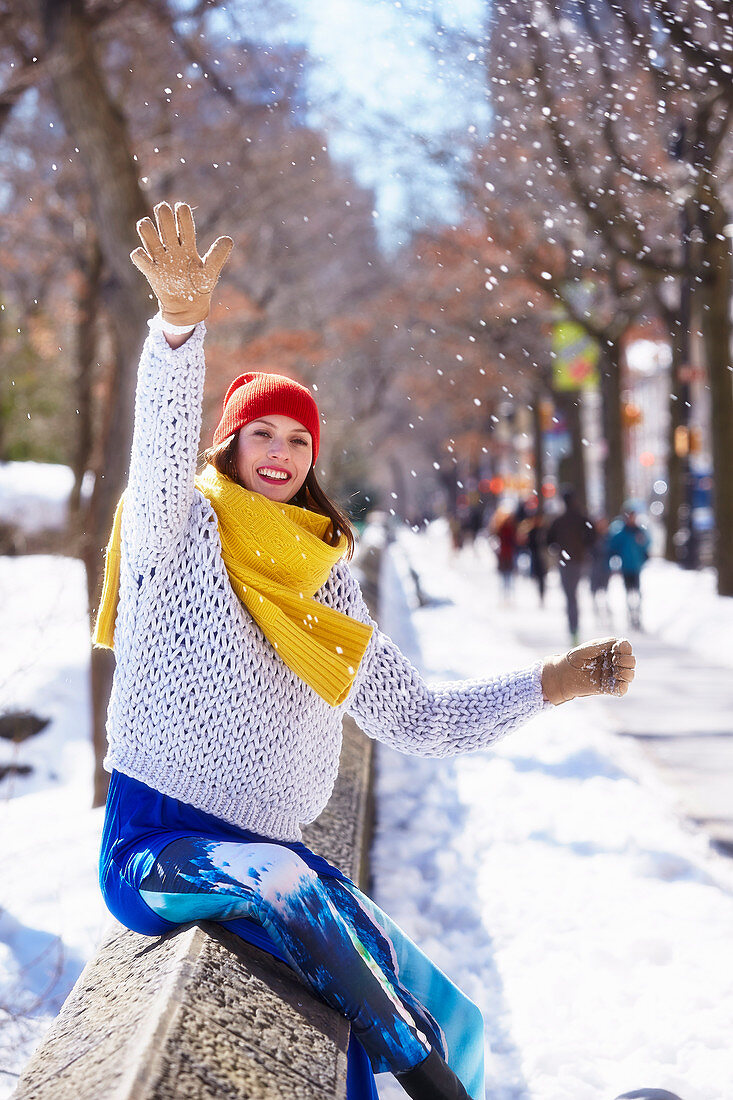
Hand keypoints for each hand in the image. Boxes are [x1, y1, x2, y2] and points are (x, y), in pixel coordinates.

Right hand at [130, 201, 232, 325]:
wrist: (188, 308)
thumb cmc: (199, 288)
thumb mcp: (211, 272)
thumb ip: (218, 255)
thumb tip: (228, 240)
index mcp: (187, 244)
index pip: (183, 220)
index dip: (182, 212)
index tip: (181, 208)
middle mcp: (172, 247)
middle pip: (164, 220)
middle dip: (163, 214)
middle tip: (165, 215)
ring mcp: (160, 258)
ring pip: (146, 231)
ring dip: (147, 229)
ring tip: (158, 239)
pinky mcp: (151, 271)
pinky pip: (139, 256)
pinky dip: (140, 255)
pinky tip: (150, 261)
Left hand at [541, 637, 634, 704]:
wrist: (564, 674)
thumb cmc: (575, 658)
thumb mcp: (589, 648)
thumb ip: (605, 645)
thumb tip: (621, 644)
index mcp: (610, 650)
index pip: (626, 647)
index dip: (624, 648)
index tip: (615, 649)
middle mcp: (614, 663)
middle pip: (631, 661)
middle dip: (626, 660)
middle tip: (613, 661)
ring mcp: (612, 675)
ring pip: (630, 675)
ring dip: (626, 672)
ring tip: (615, 672)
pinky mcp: (609, 688)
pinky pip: (622, 689)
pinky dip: (622, 686)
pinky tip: (614, 680)